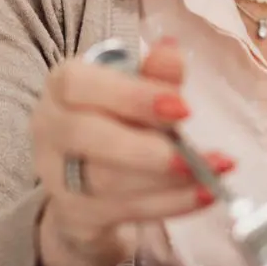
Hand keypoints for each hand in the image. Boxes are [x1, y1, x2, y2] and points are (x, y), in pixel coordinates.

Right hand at [31, 39, 233, 265]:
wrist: (91, 180)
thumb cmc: (120, 117)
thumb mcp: (138, 88)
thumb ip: (155, 72)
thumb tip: (172, 50)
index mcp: (62, 87)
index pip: (79, 85)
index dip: (131, 96)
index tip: (183, 107)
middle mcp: (50, 130)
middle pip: (89, 139)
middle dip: (149, 149)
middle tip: (198, 154)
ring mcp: (57, 177)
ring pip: (109, 181)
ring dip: (171, 180)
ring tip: (216, 171)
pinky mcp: (76, 215)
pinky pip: (126, 210)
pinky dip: (173, 203)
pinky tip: (207, 193)